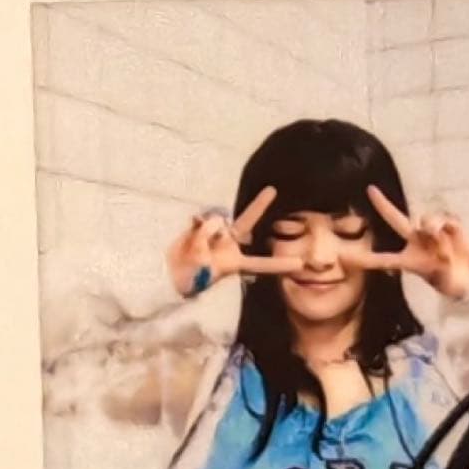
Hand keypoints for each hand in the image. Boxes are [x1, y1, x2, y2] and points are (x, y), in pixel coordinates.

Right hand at [165, 186, 302, 295]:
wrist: (168, 274)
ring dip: (206, 232)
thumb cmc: (189, 278)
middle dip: (259, 204)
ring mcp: (217, 234)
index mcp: (235, 262)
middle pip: (247, 221)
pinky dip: (197, 225)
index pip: (261, 263)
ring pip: (217, 221)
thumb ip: (208, 243)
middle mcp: (230, 245)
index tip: (300, 265)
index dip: (280, 264)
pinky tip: (192, 230)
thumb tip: (213, 222)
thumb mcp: (202, 267)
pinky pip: (203, 219)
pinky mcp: (202, 227)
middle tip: (272, 190)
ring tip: (196, 248)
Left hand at [339, 184, 468, 299]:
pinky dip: (452, 229)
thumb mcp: (437, 278)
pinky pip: (447, 220)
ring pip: (426, 220)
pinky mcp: (449, 224)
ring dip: (434, 230)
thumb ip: (428, 256)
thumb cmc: (448, 279)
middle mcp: (416, 240)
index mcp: (409, 257)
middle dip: (383, 204)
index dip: (368, 259)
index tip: (346, 256)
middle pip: (396, 219)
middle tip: (370, 191)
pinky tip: (454, 238)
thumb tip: (429, 231)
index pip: (385, 258)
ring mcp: (431, 231)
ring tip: (443, 248)